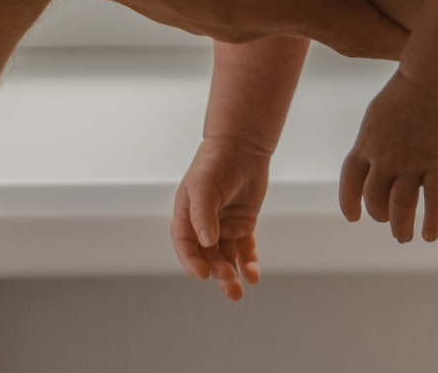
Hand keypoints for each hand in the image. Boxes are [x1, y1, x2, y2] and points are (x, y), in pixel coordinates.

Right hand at [172, 136, 274, 298]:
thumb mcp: (205, 186)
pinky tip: (253, 275)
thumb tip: (207, 242)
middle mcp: (203, 225)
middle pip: (207, 256)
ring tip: (238, 291)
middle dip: (216, 271)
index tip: (203, 274)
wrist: (243, 146)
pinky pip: (244, 250)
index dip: (192, 261)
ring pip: (225, 257)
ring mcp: (223, 226)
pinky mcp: (242, 225)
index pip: (185, 245)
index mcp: (186, 215)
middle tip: (228, 280)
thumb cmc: (216, 163)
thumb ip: (203, 214)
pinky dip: (248, 263)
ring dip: (230, 274)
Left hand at [340, 71, 437, 242]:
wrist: (430, 79)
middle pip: (375, 199)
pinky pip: (434, 199)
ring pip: (400, 206)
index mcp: (365, 146)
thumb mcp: (376, 118)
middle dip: (380, 214)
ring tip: (404, 237)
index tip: (353, 217)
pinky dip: (432, 221)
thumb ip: (372, 143)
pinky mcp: (436, 163)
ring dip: (400, 227)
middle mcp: (384, 159)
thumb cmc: (404, 93)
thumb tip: (372, 161)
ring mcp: (410, 163)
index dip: (349, 202)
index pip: (350, 183)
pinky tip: (430, 237)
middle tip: (388, 220)